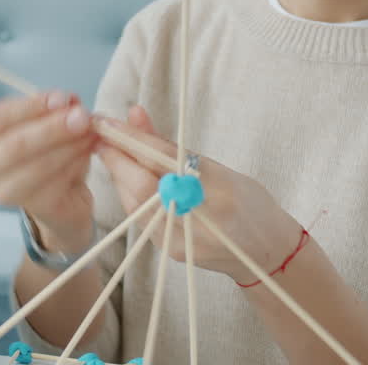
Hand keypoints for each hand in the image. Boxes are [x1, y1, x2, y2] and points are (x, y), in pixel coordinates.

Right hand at [0, 92, 98, 252]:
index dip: (32, 106)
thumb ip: (58, 110)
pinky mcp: (33, 208)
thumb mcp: (52, 124)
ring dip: (70, 146)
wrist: (64, 196)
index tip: (62, 98)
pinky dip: (76, 164)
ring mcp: (5, 192)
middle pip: (16, 144)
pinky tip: (88, 153)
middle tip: (82, 117)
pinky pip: (57, 183)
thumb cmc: (51, 153)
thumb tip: (71, 102)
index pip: (0, 117)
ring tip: (91, 133)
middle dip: (53, 128)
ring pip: (39, 165)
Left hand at [96, 105, 301, 283]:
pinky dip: (129, 193)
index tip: (108, 122)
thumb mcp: (220, 168)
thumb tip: (135, 114)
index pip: (165, 159)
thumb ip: (174, 147)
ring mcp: (184, 239)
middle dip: (116, 157)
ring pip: (135, 202)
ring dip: (119, 174)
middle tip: (100, 135)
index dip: (132, 139)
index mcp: (219, 189)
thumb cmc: (249, 202)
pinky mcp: (172, 251)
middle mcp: (201, 217)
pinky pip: (141, 217)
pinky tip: (125, 178)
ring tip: (110, 150)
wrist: (267, 253)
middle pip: (142, 186)